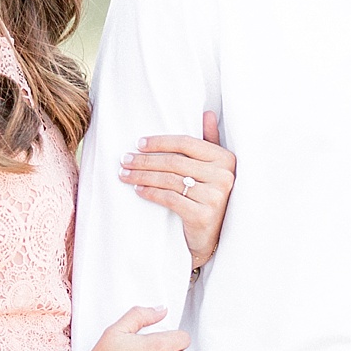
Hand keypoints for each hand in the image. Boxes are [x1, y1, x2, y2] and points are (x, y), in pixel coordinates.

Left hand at [121, 111, 236, 269]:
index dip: (160, 142)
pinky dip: (151, 193)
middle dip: (145, 160)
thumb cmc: (210, 197)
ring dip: (143, 176)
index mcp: (225, 158)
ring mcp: (215, 196)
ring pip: (169, 180)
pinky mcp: (203, 215)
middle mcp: (223, 176)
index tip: (138, 143)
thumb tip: (207, 113)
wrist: (214, 237)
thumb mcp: (213, 168)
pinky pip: (170, 198)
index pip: (186, 142)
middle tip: (125, 159)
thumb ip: (210, 141)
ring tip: (125, 174)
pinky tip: (138, 190)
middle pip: (175, 161)